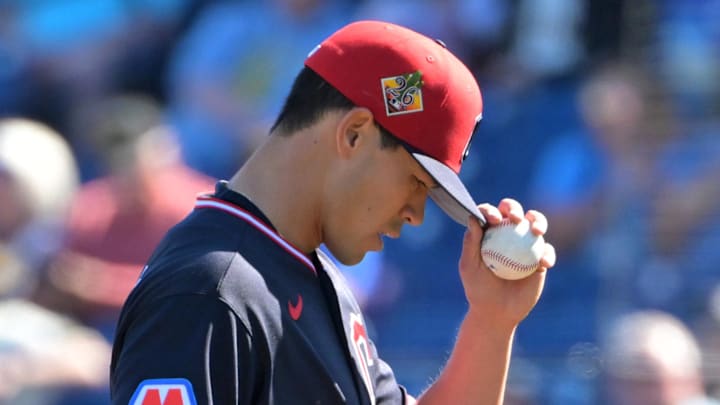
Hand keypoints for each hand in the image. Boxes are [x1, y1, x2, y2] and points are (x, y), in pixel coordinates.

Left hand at [458, 198, 555, 329]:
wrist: (497, 312)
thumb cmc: (479, 289)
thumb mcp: (469, 267)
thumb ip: (470, 243)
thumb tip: (472, 217)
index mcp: (489, 233)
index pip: (490, 214)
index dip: (491, 210)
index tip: (493, 219)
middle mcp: (507, 234)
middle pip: (514, 212)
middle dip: (514, 208)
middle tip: (515, 218)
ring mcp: (526, 245)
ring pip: (535, 224)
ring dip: (538, 221)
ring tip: (537, 231)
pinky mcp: (540, 258)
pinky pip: (547, 251)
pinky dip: (547, 254)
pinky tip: (543, 262)